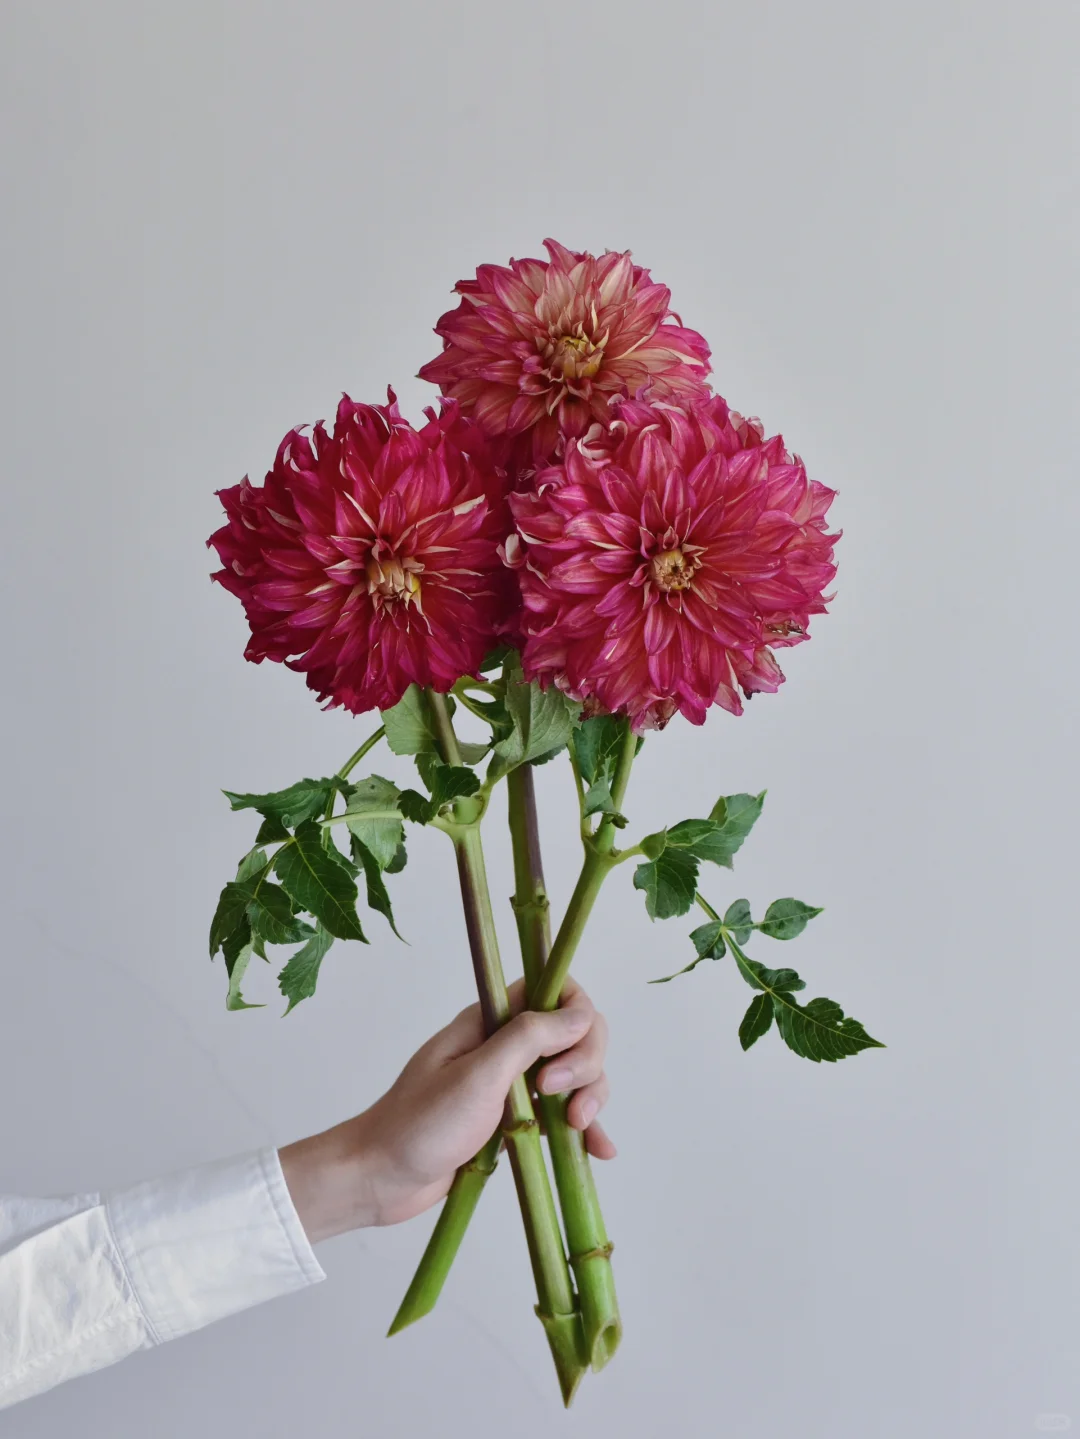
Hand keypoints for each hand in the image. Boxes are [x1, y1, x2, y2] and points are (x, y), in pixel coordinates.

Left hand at [279, 977, 613, 1243]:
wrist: (380, 1178)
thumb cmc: (420, 1125)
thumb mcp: (478, 1076)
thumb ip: (530, 1038)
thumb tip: (582, 1013)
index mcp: (491, 1021)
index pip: (555, 991)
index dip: (576, 1018)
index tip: (561, 1059)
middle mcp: (505, 1045)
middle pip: (575, 1033)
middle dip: (585, 1064)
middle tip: (559, 1099)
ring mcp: (511, 1084)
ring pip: (574, 1074)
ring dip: (589, 1097)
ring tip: (576, 1129)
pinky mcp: (514, 1121)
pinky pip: (561, 1115)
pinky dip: (583, 1129)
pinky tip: (598, 1150)